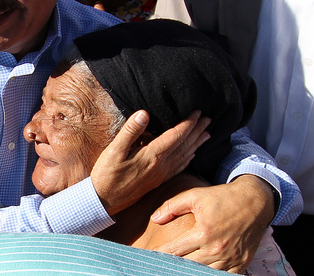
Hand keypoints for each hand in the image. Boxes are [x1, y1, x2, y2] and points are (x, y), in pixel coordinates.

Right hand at [91, 110, 209, 214]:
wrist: (104, 201)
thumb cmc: (106, 174)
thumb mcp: (114, 150)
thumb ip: (130, 131)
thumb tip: (144, 114)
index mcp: (153, 156)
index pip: (176, 136)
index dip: (189, 123)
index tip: (198, 112)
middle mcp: (161, 166)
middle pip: (184, 145)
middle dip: (197, 131)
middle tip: (208, 120)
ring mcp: (161, 175)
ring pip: (184, 156)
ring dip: (196, 144)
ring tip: (206, 135)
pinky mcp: (157, 181)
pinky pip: (178, 168)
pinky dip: (187, 159)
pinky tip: (191, 155)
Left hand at [149, 175, 274, 272]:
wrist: (254, 203)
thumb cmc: (221, 198)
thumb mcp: (195, 196)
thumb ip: (172, 206)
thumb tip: (154, 219)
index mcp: (203, 232)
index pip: (174, 250)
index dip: (159, 255)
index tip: (148, 256)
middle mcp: (216, 249)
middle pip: (187, 266)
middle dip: (171, 266)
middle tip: (158, 265)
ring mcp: (230, 259)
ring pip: (203, 274)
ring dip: (189, 272)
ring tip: (174, 269)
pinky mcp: (240, 265)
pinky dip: (208, 274)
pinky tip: (196, 271)